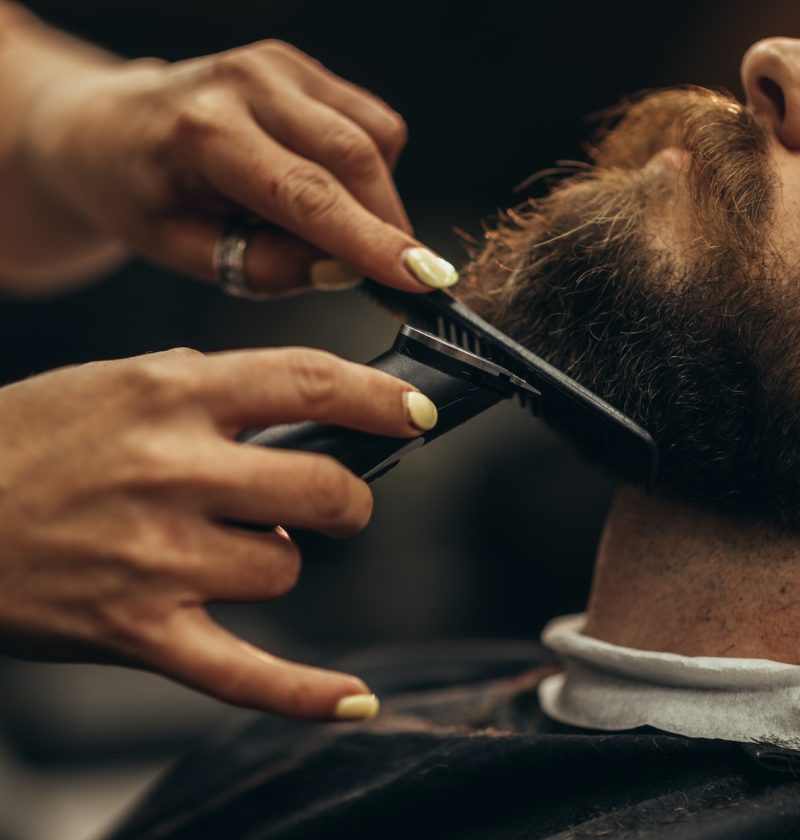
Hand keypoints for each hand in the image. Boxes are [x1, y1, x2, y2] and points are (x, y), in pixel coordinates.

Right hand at [0, 346, 433, 717]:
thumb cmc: (27, 439)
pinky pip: (244, 673)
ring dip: (273, 559)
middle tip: (333, 499)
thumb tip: (296, 401)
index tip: (416, 411)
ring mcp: (158, 556)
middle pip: (322, 488)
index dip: (380, 398)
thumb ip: (209, 385)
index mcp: (172, 393)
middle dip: (346, 498)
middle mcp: (173, 470)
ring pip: (283, 567)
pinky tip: (354, 699)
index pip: (309, 382)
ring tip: (221, 549)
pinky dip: (305, 693)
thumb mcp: (118, 380)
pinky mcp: (140, 630)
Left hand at [20, 40, 457, 294]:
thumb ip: (262, 265)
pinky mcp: (299, 66)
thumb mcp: (182, 252)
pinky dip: (368, 168)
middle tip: (398, 276)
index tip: (423, 277)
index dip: (372, 242)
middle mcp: (247, 82)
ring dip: (376, 198)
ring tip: (328, 230)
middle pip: (355, 158)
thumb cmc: (136, 193)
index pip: (309, 195)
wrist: (106, 127)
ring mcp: (278, 64)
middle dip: (388, 226)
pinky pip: (369, 121)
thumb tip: (340, 268)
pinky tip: (327, 191)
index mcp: (204, 132)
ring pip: (375, 137)